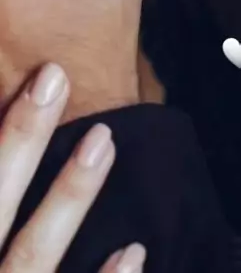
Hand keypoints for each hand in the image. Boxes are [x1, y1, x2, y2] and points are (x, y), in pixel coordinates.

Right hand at [0, 62, 145, 272]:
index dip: (4, 133)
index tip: (37, 76)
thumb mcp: (1, 220)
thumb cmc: (9, 253)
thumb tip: (8, 125)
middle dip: (21, 141)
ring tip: (103, 141)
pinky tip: (135, 250)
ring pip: (33, 255)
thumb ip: (9, 185)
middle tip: (54, 79)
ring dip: (68, 196)